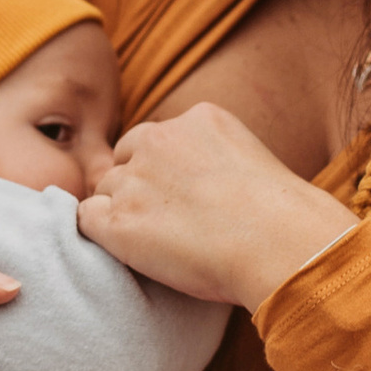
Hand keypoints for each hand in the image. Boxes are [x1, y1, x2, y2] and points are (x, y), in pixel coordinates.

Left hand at [77, 103, 358, 312]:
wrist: (278, 242)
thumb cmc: (284, 219)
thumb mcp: (258, 165)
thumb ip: (223, 163)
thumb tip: (216, 193)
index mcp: (199, 119)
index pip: (158, 138)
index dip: (162, 171)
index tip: (179, 198)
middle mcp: (160, 140)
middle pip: (125, 159)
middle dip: (137, 186)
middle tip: (163, 222)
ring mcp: (135, 180)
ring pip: (105, 189)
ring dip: (121, 212)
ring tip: (155, 243)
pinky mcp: (119, 221)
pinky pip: (86, 218)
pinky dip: (99, 233)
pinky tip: (127, 250)